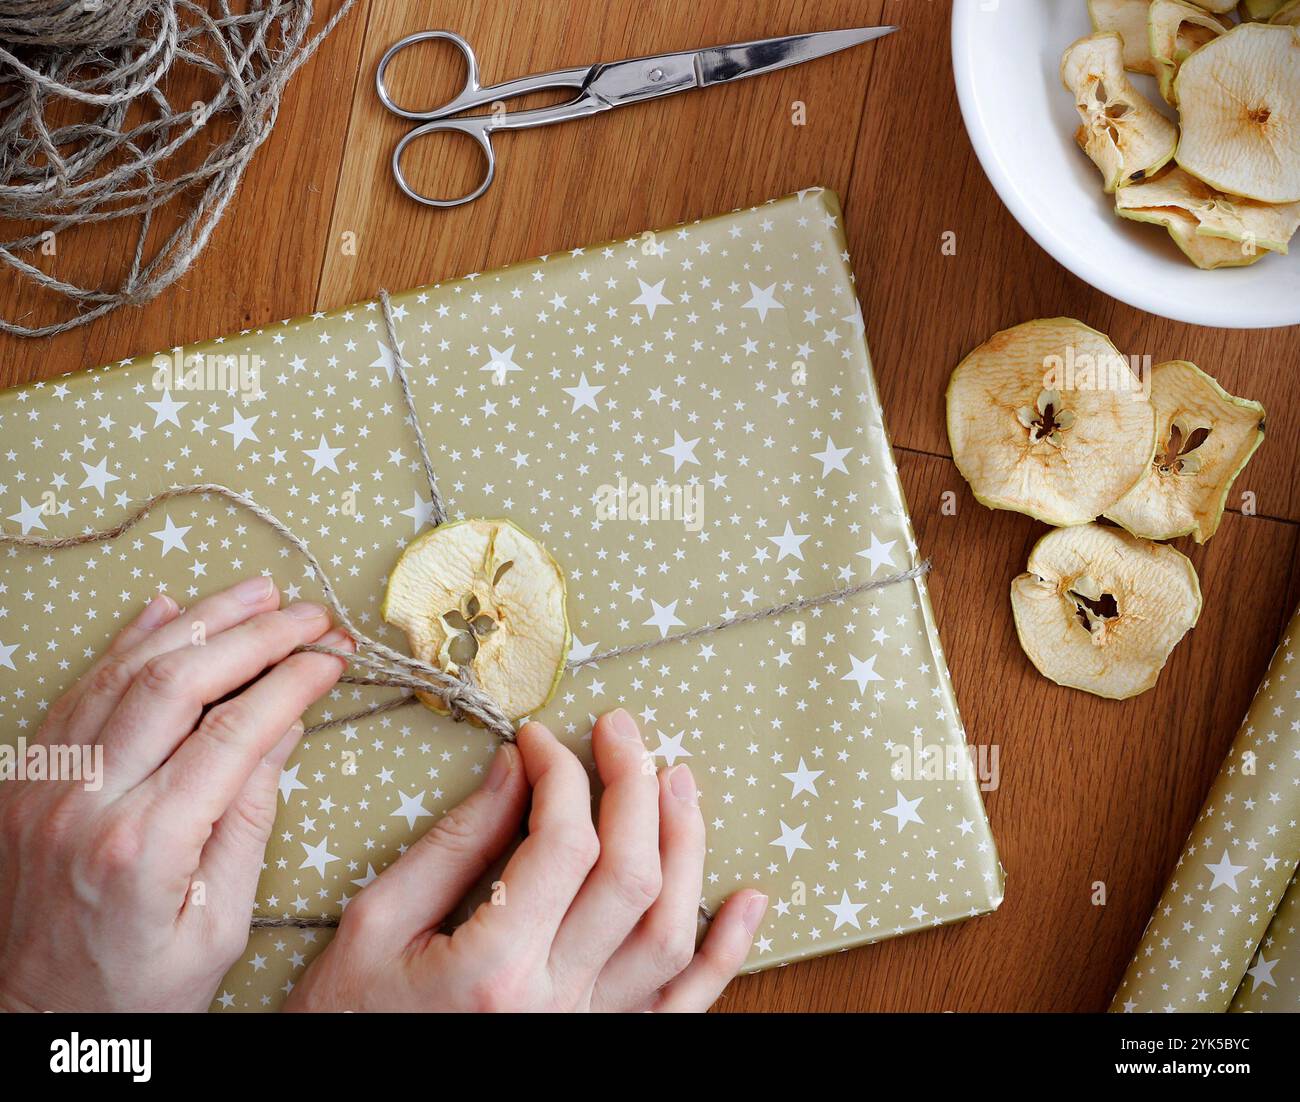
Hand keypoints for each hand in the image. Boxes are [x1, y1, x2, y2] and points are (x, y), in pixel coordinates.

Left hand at [0, 576, 350, 1011]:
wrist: (29, 1019)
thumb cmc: (135, 990)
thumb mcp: (216, 926)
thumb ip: (247, 820)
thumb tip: (283, 727)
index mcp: (143, 848)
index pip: (232, 733)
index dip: (291, 682)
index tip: (333, 656)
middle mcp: (83, 803)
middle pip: (177, 683)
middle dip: (254, 636)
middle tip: (311, 614)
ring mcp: (43, 784)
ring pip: (125, 671)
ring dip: (199, 621)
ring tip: (259, 592)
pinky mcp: (24, 778)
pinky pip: (78, 689)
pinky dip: (128, 642)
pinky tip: (169, 609)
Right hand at [285, 712, 765, 1011]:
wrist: (351, 1094)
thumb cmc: (349, 1015)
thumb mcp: (377, 921)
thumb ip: (453, 844)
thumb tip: (516, 767)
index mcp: (492, 969)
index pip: (562, 843)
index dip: (561, 773)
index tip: (540, 738)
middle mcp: (555, 1003)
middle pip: (631, 875)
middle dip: (632, 785)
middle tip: (620, 729)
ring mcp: (590, 1030)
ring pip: (670, 931)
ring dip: (686, 847)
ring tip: (677, 780)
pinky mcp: (607, 1046)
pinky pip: (685, 1003)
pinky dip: (728, 952)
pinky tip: (750, 899)